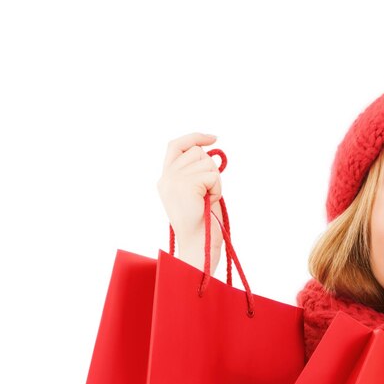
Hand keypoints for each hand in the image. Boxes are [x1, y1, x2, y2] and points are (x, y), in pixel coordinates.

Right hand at [156, 132, 224, 271]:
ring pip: (207, 162)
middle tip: (207, 192)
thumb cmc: (202, 223)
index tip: (213, 138)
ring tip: (207, 199)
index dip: (195, 137)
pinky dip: (217, 188)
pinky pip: (212, 175)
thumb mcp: (196, 192)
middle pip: (197, 151)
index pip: (176, 145)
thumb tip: (210, 151)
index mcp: (166, 179)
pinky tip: (210, 202)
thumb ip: (196, 171)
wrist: (198, 246)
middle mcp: (166, 177)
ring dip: (215, 181)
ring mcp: (174, 180)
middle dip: (210, 169)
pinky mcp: (185, 184)